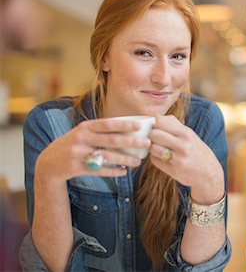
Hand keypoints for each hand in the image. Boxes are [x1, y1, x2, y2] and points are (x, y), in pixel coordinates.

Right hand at [35, 118, 149, 184]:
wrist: (49, 162)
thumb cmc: (75, 144)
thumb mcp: (84, 133)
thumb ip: (102, 131)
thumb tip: (130, 129)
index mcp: (85, 127)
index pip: (108, 124)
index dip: (124, 125)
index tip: (140, 127)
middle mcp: (81, 138)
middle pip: (111, 140)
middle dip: (131, 142)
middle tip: (146, 144)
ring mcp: (78, 153)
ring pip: (107, 157)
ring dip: (125, 160)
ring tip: (138, 162)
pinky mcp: (76, 167)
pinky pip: (99, 170)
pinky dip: (113, 171)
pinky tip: (124, 172)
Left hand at [149, 115, 224, 203]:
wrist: (208, 173)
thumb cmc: (196, 151)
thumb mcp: (190, 135)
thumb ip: (174, 124)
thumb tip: (157, 117)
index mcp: (186, 133)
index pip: (160, 122)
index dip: (155, 125)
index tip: (157, 129)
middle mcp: (183, 145)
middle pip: (154, 134)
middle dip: (152, 136)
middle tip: (156, 140)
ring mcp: (178, 159)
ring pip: (153, 148)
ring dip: (153, 148)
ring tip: (159, 149)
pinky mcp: (173, 171)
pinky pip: (155, 160)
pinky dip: (155, 158)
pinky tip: (162, 158)